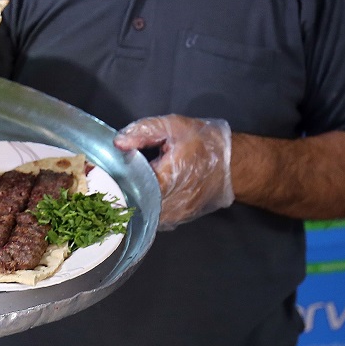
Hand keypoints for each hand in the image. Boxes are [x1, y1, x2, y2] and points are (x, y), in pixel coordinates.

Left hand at [114, 115, 233, 230]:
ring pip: (145, 214)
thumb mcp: (173, 127)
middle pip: (136, 203)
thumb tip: (118, 143)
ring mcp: (176, 214)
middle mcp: (171, 203)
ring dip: (135, 201)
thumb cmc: (203, 142)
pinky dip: (148, 207)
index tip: (111, 170)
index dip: (119, 179)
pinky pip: (156, 217)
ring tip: (129, 185)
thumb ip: (143, 132)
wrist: (233, 163)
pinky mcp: (180, 218)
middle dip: (125, 191)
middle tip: (114, 178)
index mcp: (166, 179)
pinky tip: (144, 194)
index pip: (132, 187)